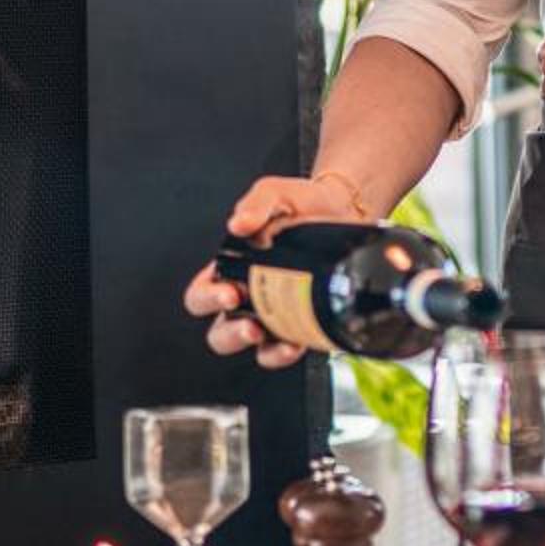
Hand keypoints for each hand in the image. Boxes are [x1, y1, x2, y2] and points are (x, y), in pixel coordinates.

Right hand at [180, 176, 356, 368]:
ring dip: (265, 350)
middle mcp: (249, 297)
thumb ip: (255, 205)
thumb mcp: (274, 193)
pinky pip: (288, 349)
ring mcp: (276, 314)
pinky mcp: (303, 323)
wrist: (344, 209)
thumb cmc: (302, 202)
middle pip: (220, 333)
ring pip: (255, 349)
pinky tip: (300, 341)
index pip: (200, 296)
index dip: (208, 300)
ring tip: (280, 340)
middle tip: (251, 326)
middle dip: (232, 335)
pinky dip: (290, 352)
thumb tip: (239, 223)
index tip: (230, 293)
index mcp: (231, 269)